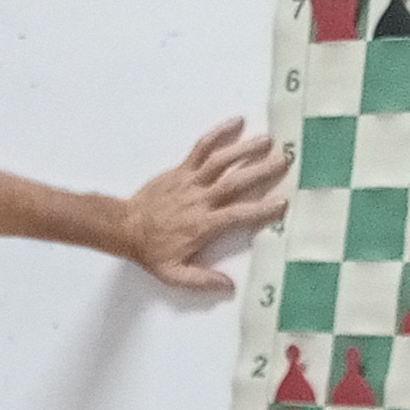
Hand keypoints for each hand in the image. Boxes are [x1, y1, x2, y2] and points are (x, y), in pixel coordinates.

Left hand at [119, 117, 291, 295]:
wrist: (124, 227)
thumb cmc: (151, 251)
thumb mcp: (173, 274)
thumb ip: (201, 281)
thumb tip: (229, 287)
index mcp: (203, 225)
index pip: (237, 215)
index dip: (260, 209)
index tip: (282, 203)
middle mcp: (200, 200)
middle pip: (235, 182)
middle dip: (260, 170)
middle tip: (285, 160)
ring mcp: (190, 181)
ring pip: (221, 161)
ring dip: (244, 149)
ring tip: (268, 140)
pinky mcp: (181, 170)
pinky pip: (201, 148)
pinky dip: (218, 133)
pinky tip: (236, 122)